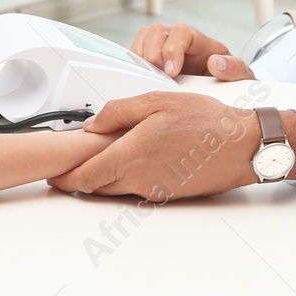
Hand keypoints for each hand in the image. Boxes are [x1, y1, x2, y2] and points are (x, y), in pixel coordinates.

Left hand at [47, 92, 260, 199]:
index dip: (64, 179)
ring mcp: (154, 190)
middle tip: (72, 163)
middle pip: (96, 187)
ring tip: (106, 153)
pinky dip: (128, 176)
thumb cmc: (206, 121)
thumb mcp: (157, 101)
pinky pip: (137, 188)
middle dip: (80, 177)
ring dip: (105, 176)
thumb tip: (93, 124)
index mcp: (131, 156)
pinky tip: (137, 156)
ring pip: (116, 188)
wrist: (241, 146)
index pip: (85, 177)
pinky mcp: (167, 194)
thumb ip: (119, 112)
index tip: (54, 174)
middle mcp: (139, 179)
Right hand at [131, 22, 255, 80]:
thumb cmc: (230, 83)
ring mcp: (163, 49)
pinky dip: (134, 64)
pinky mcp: (152, 61)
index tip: (171, 71)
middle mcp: (179, 41)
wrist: (222, 94)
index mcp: (201, 42)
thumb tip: (216, 63)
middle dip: (154, 52)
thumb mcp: (241, 77)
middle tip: (157, 76)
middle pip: (158, 31)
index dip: (173, 48)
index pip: (182, 32)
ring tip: (147, 78)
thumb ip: (235, 69)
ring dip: (141, 57)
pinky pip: (136, 53)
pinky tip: (139, 80)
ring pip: (144, 38)